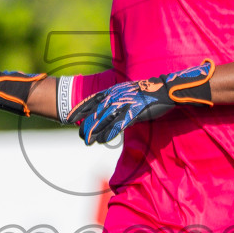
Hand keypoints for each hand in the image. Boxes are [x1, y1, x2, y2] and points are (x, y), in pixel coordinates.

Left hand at [73, 61, 213, 144]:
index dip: (79, 110)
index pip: (91, 100)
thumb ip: (116, 100)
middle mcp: (115, 97)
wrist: (164, 90)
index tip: (69, 118)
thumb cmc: (146, 93)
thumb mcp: (127, 93)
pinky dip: (109, 133)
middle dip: (86, 126)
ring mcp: (124, 104)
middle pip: (95, 113)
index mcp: (113, 91)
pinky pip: (118, 125)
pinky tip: (102, 140)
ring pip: (104, 120)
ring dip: (94, 132)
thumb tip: (106, 111)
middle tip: (80, 136)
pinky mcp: (133, 112)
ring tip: (88, 142)